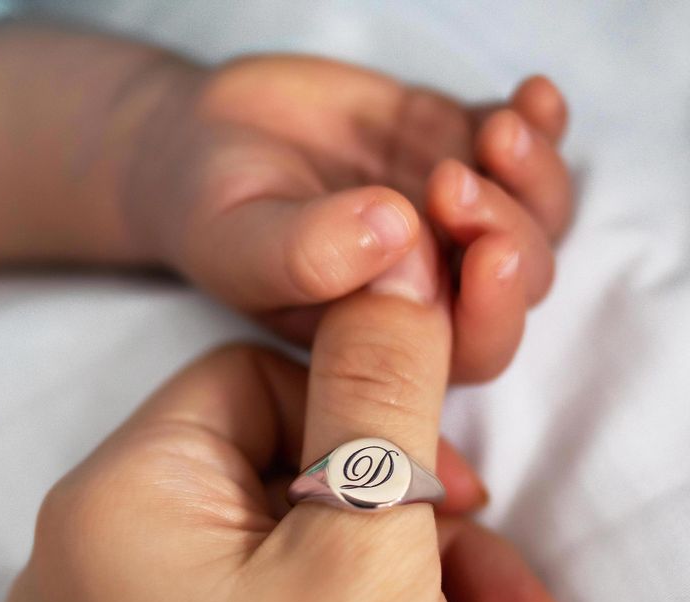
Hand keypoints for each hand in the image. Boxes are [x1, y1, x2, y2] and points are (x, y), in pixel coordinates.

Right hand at [0, 24, 571, 380]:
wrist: (211, 142)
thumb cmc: (216, 215)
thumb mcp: (239, 246)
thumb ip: (306, 256)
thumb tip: (397, 229)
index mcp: (388, 331)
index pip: (467, 351)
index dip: (493, 314)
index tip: (484, 254)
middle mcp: (432, 279)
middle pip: (517, 281)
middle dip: (505, 232)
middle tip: (448, 182)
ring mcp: (450, 214)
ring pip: (537, 216)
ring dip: (535, 177)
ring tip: (495, 134)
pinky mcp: (454, 145)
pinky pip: (523, 145)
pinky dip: (543, 125)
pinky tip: (534, 97)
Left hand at [3, 281, 576, 601]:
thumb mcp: (370, 551)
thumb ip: (382, 390)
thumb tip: (393, 264)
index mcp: (120, 503)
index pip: (250, 378)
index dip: (354, 411)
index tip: (441, 480)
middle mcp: (114, 560)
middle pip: (292, 471)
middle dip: (407, 528)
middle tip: (487, 586)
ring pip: (314, 551)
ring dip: (415, 601)